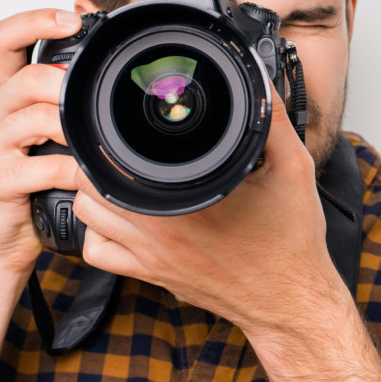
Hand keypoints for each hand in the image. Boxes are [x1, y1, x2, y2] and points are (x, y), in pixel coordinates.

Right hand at [0, 9, 84, 275]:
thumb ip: (69, 93)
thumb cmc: (37, 179)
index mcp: (5, 93)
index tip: (73, 19)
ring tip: (100, 140)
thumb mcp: (55, 130)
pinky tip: (92, 175)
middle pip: (29, 77)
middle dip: (71, 85)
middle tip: (101, 101)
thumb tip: (100, 45)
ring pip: (37, 116)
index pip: (4, 38)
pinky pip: (45, 164)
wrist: (5, 239)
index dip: (36, 20)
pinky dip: (77, 169)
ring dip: (78, 127)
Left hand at [71, 84, 344, 328]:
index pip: (115, 158)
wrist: (290, 300)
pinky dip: (97, 229)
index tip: (119, 117)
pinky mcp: (151, 276)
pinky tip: (122, 213)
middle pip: (88, 182)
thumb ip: (273, 119)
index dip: (108, 130)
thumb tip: (259, 81)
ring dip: (94, 187)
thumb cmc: (292, 240)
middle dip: (98, 154)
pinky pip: (96, 251)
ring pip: (87, 213)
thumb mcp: (294, 168)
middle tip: (119, 137)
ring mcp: (150, 257)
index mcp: (188, 201)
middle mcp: (160, 231)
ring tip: (120, 169)